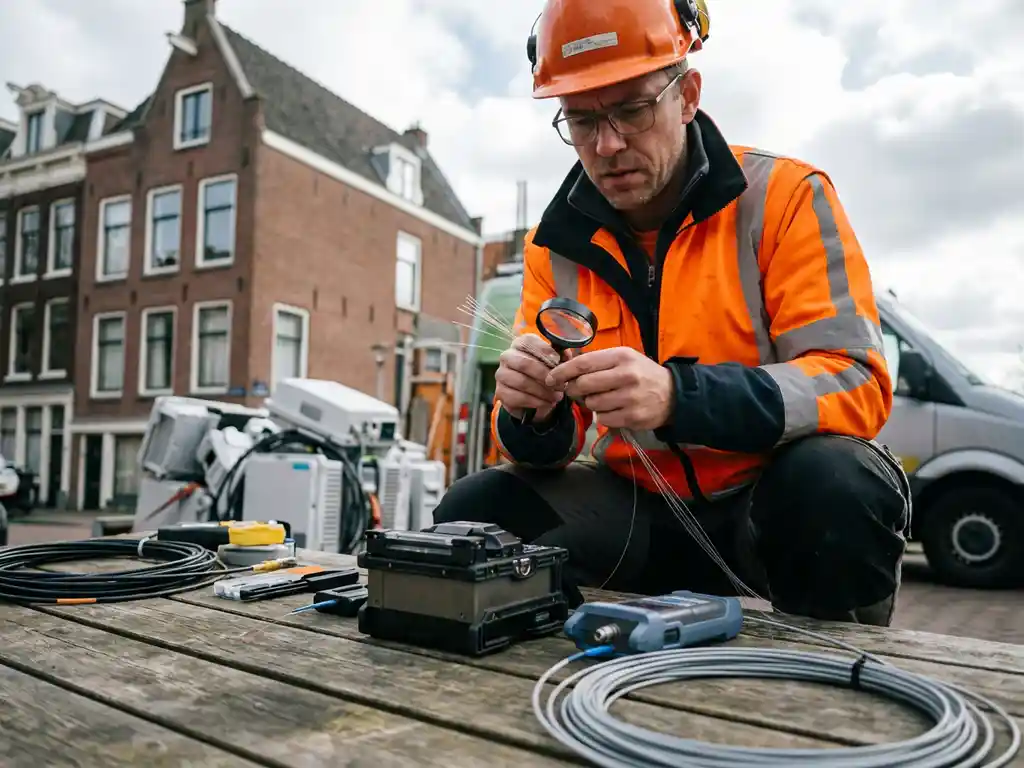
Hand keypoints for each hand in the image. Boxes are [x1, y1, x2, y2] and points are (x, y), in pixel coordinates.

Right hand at [495, 334, 571, 422]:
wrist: (531, 395)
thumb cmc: (543, 373)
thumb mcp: (554, 362)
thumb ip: (561, 356)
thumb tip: (566, 356)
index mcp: (520, 344)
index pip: (529, 342)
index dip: (545, 351)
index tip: (558, 362)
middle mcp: (507, 356)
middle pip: (524, 364)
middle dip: (545, 376)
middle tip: (560, 385)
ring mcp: (501, 374)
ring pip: (522, 382)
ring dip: (542, 391)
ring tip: (556, 396)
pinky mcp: (500, 392)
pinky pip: (518, 397)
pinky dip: (535, 401)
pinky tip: (546, 403)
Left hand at [545, 347, 673, 430]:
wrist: (673, 394)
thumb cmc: (642, 374)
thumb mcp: (624, 358)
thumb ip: (597, 362)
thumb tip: (565, 369)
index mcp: (621, 356)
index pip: (583, 364)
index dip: (562, 372)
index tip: (552, 378)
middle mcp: (626, 375)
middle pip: (583, 385)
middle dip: (574, 390)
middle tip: (576, 391)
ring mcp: (630, 397)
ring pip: (591, 403)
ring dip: (590, 403)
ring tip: (601, 399)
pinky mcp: (632, 416)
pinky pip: (603, 418)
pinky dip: (603, 415)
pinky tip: (612, 409)